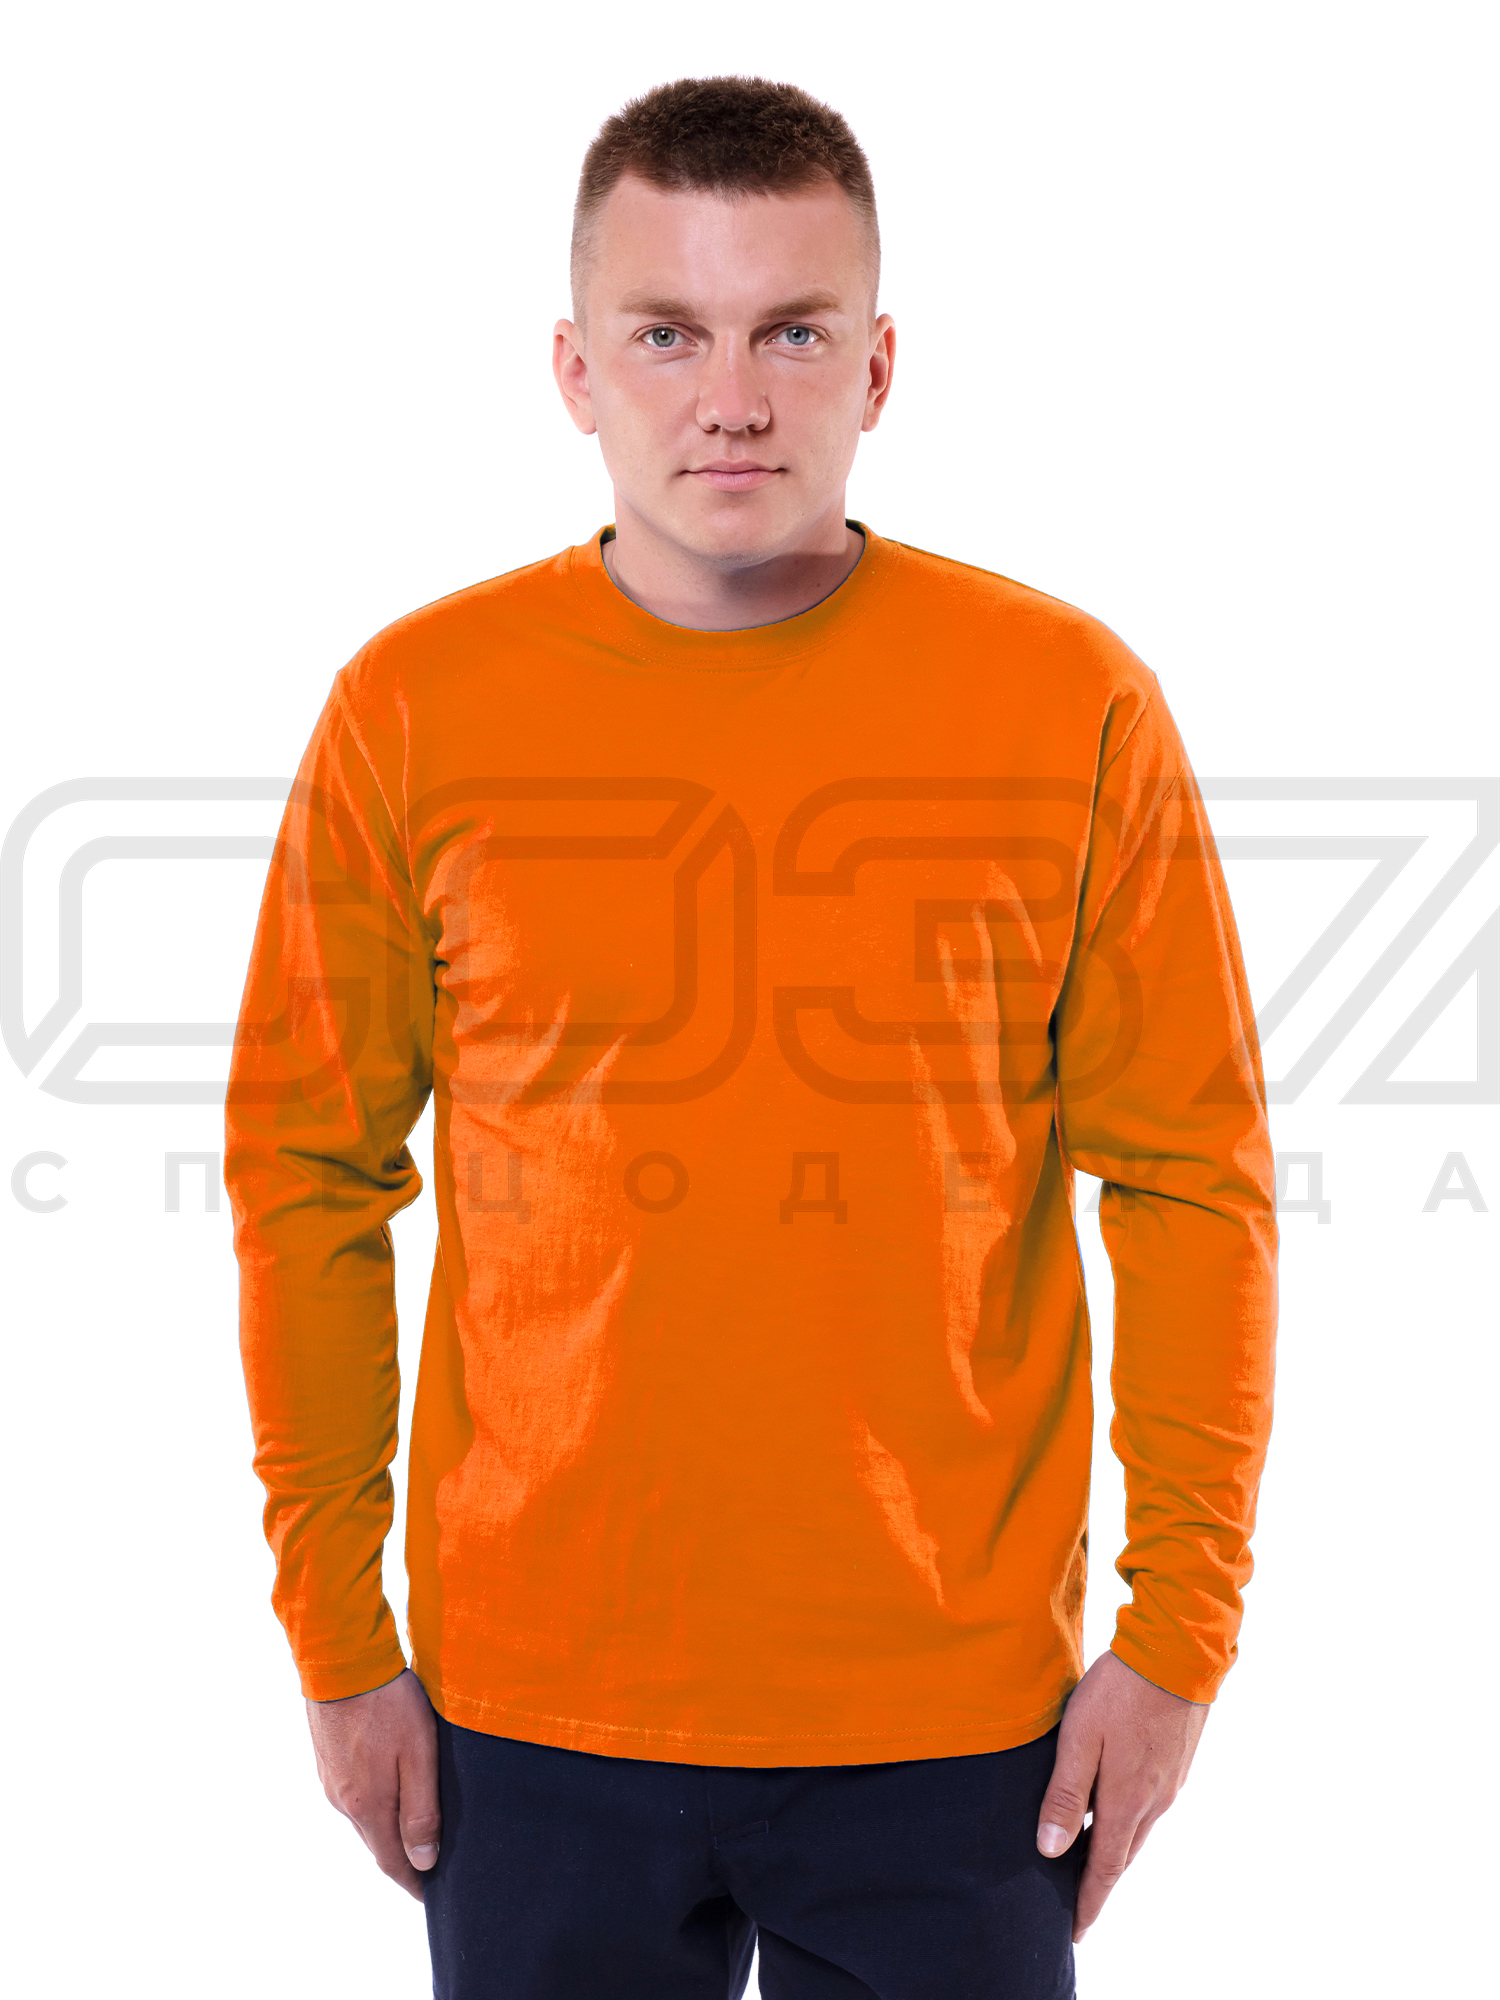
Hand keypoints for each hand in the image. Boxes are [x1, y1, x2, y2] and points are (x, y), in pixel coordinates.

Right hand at [306, 1667, 440, 1900]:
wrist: (341, 1659)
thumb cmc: (388, 1703)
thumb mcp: (418, 1755)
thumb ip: (421, 1810)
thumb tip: (423, 1861)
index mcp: (367, 1806)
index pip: (392, 1861)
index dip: (413, 1881)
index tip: (432, 1894)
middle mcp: (343, 1801)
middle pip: (378, 1842)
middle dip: (403, 1857)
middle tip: (431, 1864)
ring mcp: (331, 1780)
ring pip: (365, 1818)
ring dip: (388, 1829)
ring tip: (415, 1830)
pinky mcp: (327, 1759)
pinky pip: (354, 1795)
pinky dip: (374, 1804)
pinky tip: (390, 1791)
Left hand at [1036, 1649, 1208, 1941]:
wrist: (1177, 1652)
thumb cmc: (1121, 1692)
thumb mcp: (1079, 1739)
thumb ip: (1064, 1794)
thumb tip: (1050, 1850)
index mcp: (1126, 1801)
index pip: (1104, 1869)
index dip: (1088, 1902)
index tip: (1075, 1930)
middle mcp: (1154, 1802)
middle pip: (1122, 1855)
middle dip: (1099, 1882)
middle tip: (1077, 1902)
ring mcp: (1169, 1783)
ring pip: (1137, 1831)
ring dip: (1114, 1851)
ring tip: (1089, 1862)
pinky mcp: (1176, 1763)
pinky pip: (1149, 1808)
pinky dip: (1129, 1823)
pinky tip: (1115, 1811)